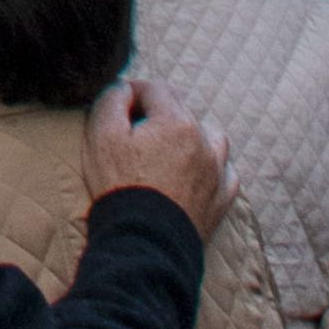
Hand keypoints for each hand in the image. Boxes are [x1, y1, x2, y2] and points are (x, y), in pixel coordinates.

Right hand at [82, 75, 229, 233]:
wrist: (144, 240)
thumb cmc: (120, 187)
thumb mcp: (102, 137)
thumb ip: (111, 102)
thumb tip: (124, 88)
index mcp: (176, 122)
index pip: (155, 89)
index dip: (132, 92)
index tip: (118, 104)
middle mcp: (205, 141)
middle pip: (182, 112)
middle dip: (158, 116)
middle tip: (133, 135)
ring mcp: (218, 171)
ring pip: (213, 138)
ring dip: (193, 137)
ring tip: (170, 150)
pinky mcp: (222, 198)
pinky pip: (226, 173)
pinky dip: (212, 169)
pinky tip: (196, 175)